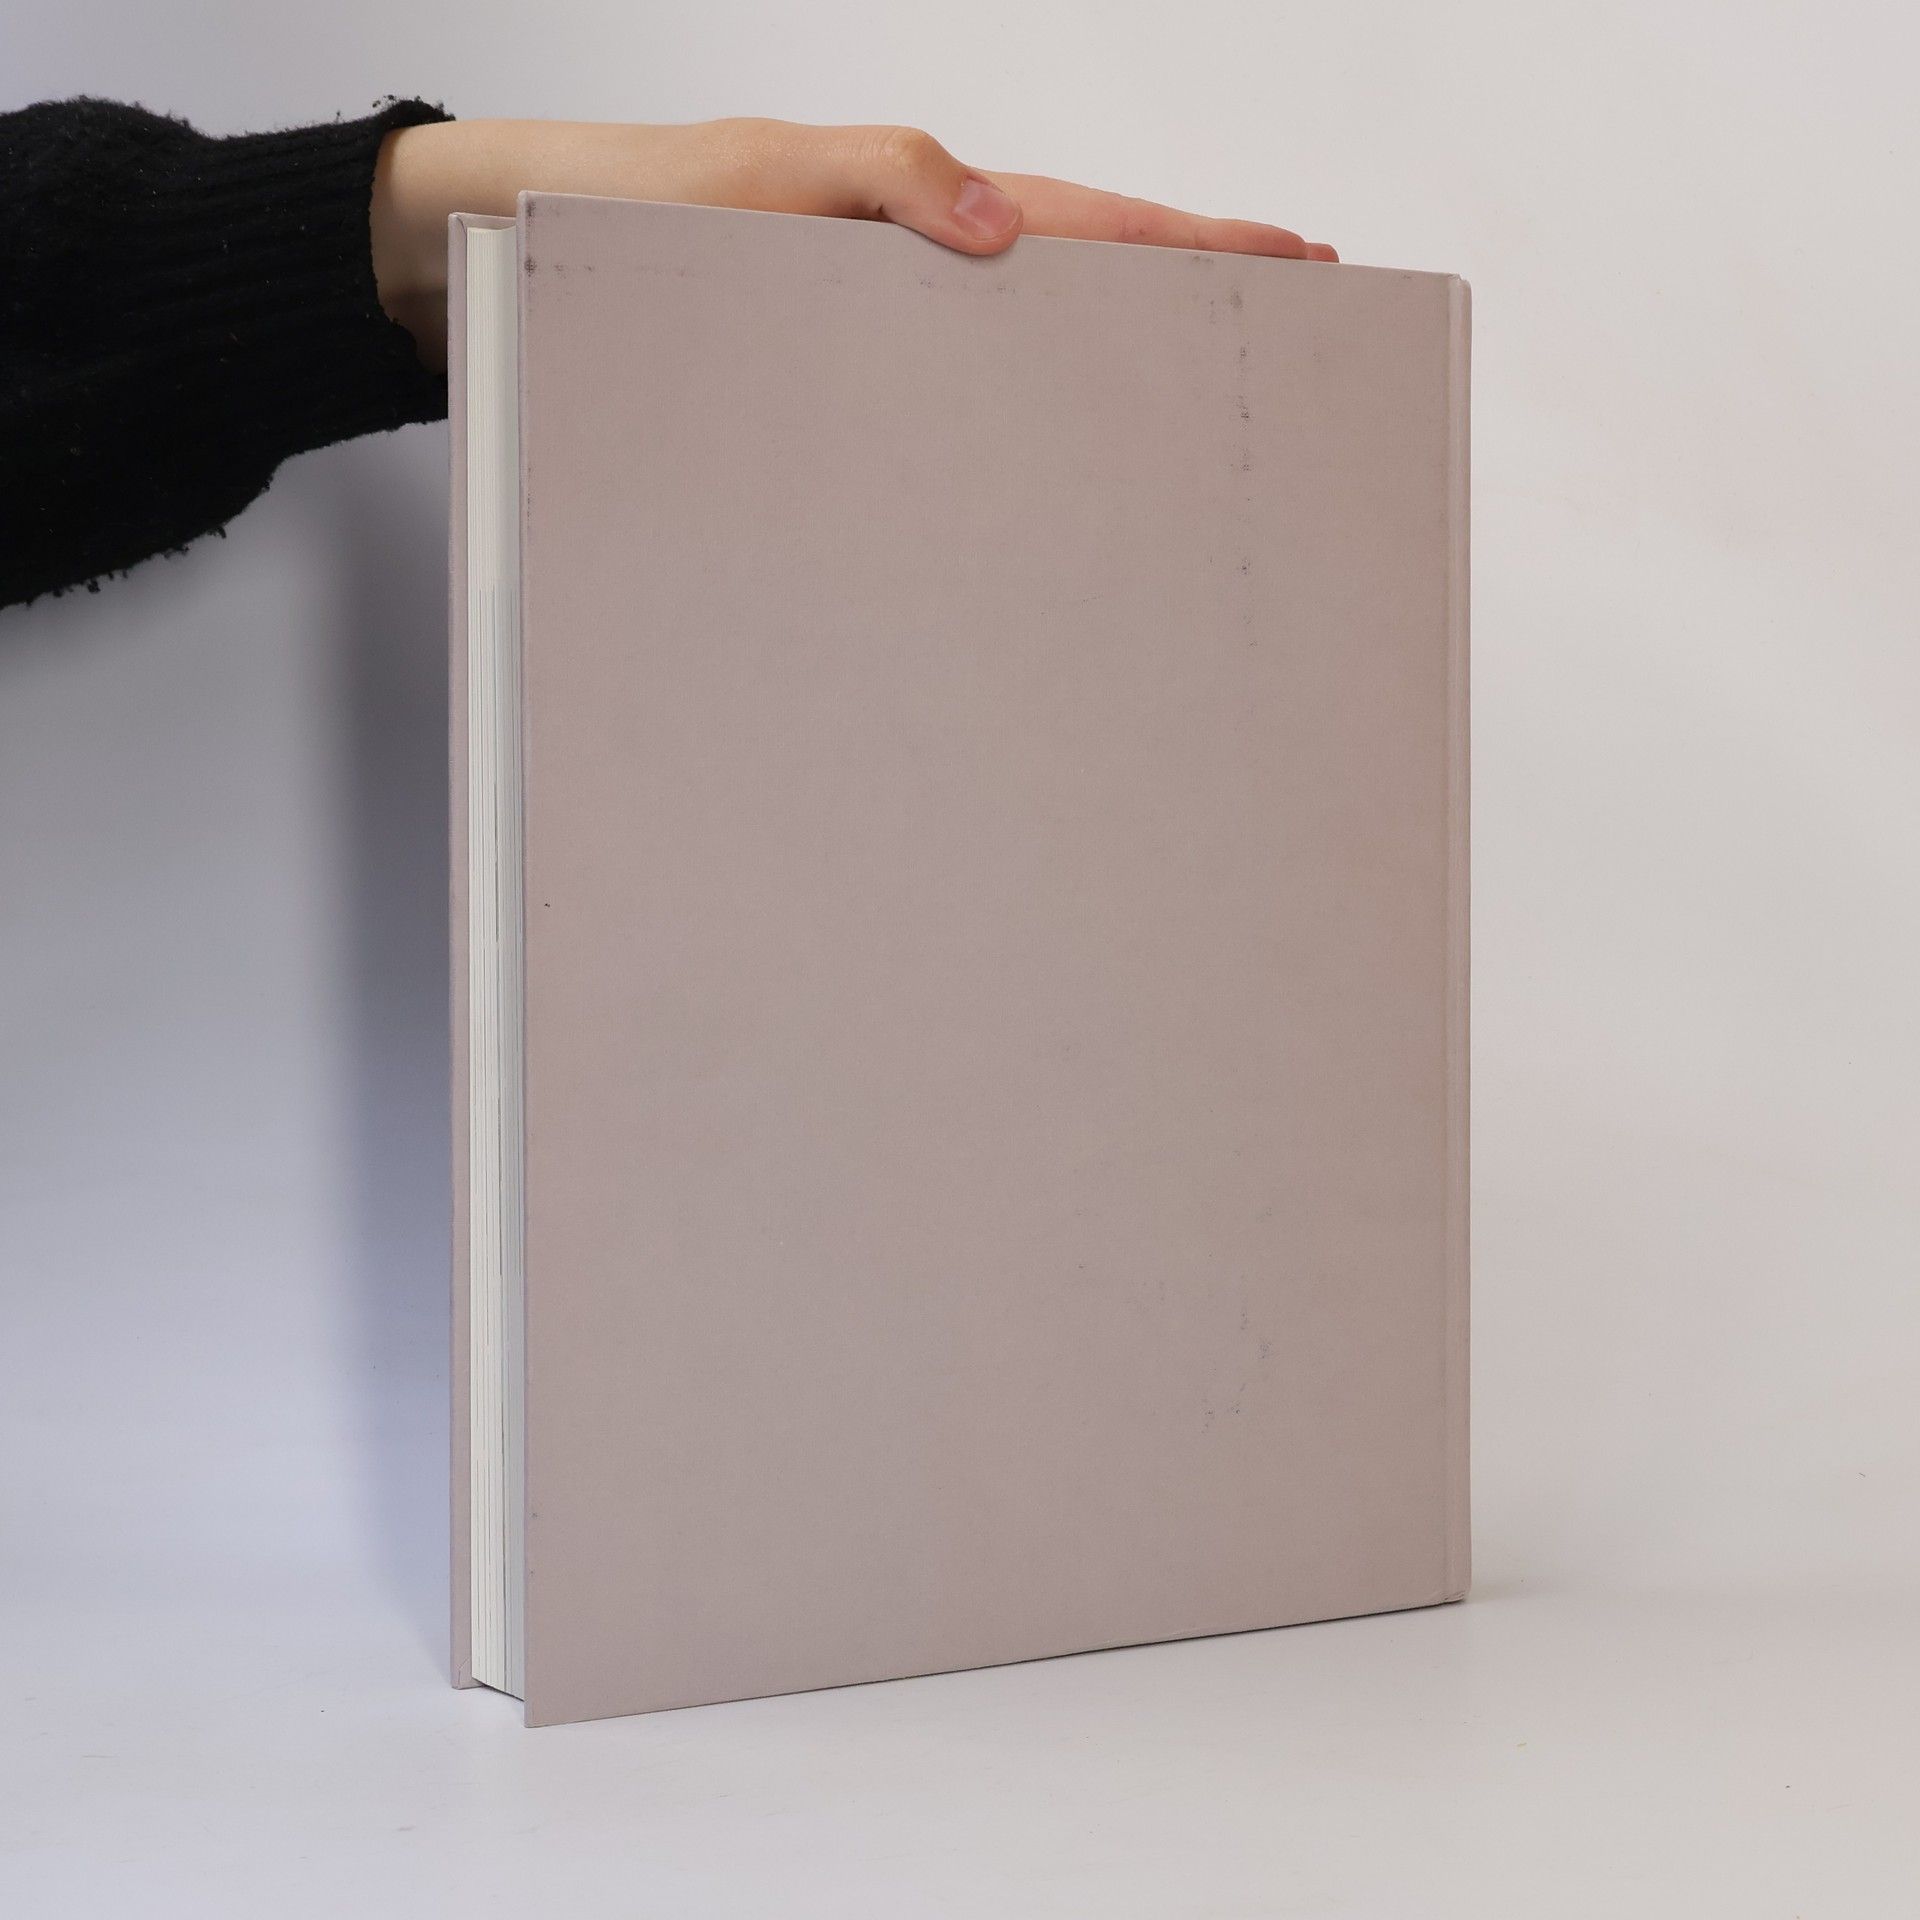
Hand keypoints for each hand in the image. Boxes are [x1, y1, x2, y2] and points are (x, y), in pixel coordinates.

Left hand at [372, 118, 1336, 368]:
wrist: (538, 255)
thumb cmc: (647, 206)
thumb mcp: (768, 172)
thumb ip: (887, 178)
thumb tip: (1002, 227)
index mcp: (931, 210)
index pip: (1094, 222)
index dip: (1195, 240)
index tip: (1292, 257)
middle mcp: (928, 277)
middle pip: (1091, 282)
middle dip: (1197, 299)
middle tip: (1295, 322)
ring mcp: (897, 338)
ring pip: (1035, 349)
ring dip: (1126, 370)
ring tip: (1205, 405)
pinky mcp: (853, 392)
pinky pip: (960, 406)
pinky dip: (1029, 421)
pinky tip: (1058, 466)